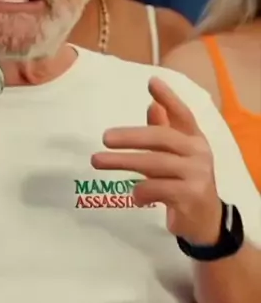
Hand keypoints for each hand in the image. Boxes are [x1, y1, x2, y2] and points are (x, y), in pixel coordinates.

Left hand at [91, 77, 222, 244]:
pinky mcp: (190, 197)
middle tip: (105, 137)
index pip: (182, 114)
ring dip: (123, 161)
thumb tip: (152, 105)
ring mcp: (196, 175)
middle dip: (130, 137)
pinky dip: (139, 191)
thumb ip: (164, 132)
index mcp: (195, 139)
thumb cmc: (184, 181)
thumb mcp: (175, 156)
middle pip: (162, 138)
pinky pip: (156, 189)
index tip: (151, 82)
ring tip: (97, 161)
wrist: (205, 220)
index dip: (169, 98)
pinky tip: (135, 196)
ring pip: (154, 163)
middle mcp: (199, 153)